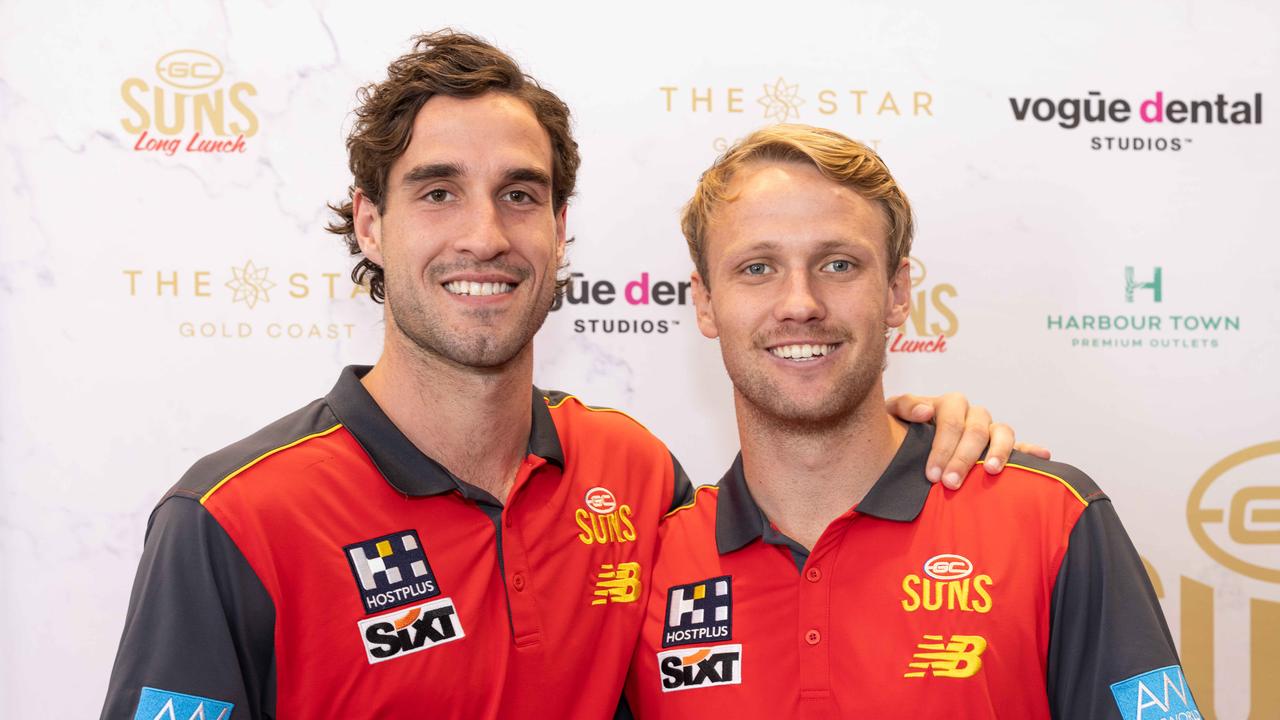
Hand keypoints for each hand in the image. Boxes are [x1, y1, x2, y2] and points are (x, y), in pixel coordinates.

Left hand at [885, 393, 1050, 489]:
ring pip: (1002, 432)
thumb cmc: (901, 428)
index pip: (950, 421)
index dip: (941, 447)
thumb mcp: (893, 413)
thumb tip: (925, 412)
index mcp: (949, 405)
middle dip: (962, 458)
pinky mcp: (1003, 446)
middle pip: (975, 431)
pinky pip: (1022, 446)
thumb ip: (904, 407)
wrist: (905, 441)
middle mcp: (972, 414)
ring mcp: (990, 429)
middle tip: (950, 483)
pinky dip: (1033, 450)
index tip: (931, 474)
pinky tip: (1044, 456)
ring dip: (998, 452)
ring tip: (991, 471)